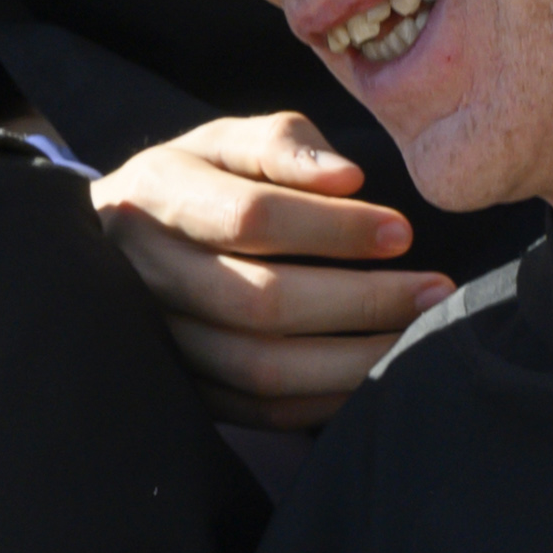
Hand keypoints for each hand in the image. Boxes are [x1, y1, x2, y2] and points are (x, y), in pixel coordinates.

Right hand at [91, 111, 443, 431]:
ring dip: (352, 360)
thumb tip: (348, 177)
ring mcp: (160, 342)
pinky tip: (376, 373)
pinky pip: (260, 410)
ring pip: (261, 368)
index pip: (252, 217)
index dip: (333, 228)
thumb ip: (283, 144)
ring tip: (417, 337)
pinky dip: (326, 399)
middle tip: (434, 291)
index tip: (402, 232)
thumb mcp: (225, 142)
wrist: (117, 251)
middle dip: (361, 301)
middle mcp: (146, 275)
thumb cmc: (196, 183)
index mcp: (156, 196)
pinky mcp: (184, 390)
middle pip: (261, 302)